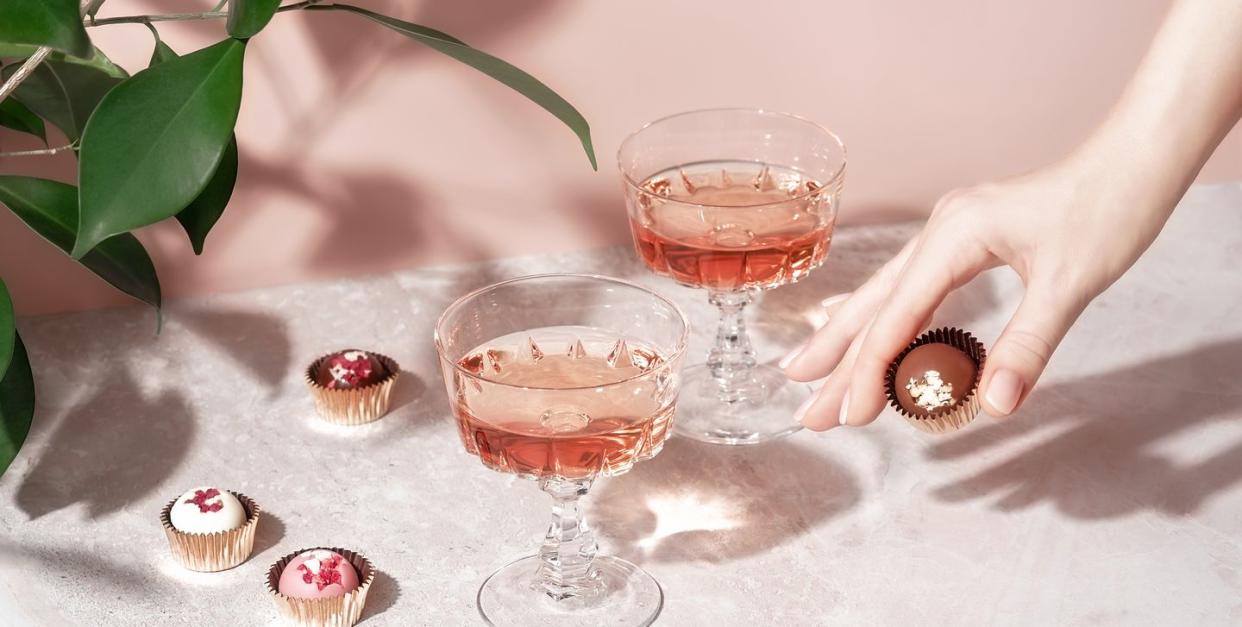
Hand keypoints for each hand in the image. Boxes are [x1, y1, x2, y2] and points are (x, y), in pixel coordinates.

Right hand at [781, 156, 1174, 430]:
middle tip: (805, 411)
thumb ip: (1028, 345)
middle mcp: (939, 233)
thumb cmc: (1108, 211)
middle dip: (836, 361)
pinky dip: (883, 324)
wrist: (1134, 161)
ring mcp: (947, 235)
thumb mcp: (1072, 283)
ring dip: (847, 343)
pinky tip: (867, 342)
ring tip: (807, 376)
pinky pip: (909, 292)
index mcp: (954, 236)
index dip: (870, 371)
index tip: (849, 417)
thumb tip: (995, 406)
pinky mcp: (961, 243)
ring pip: (884, 298)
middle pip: (873, 307)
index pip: (898, 316)